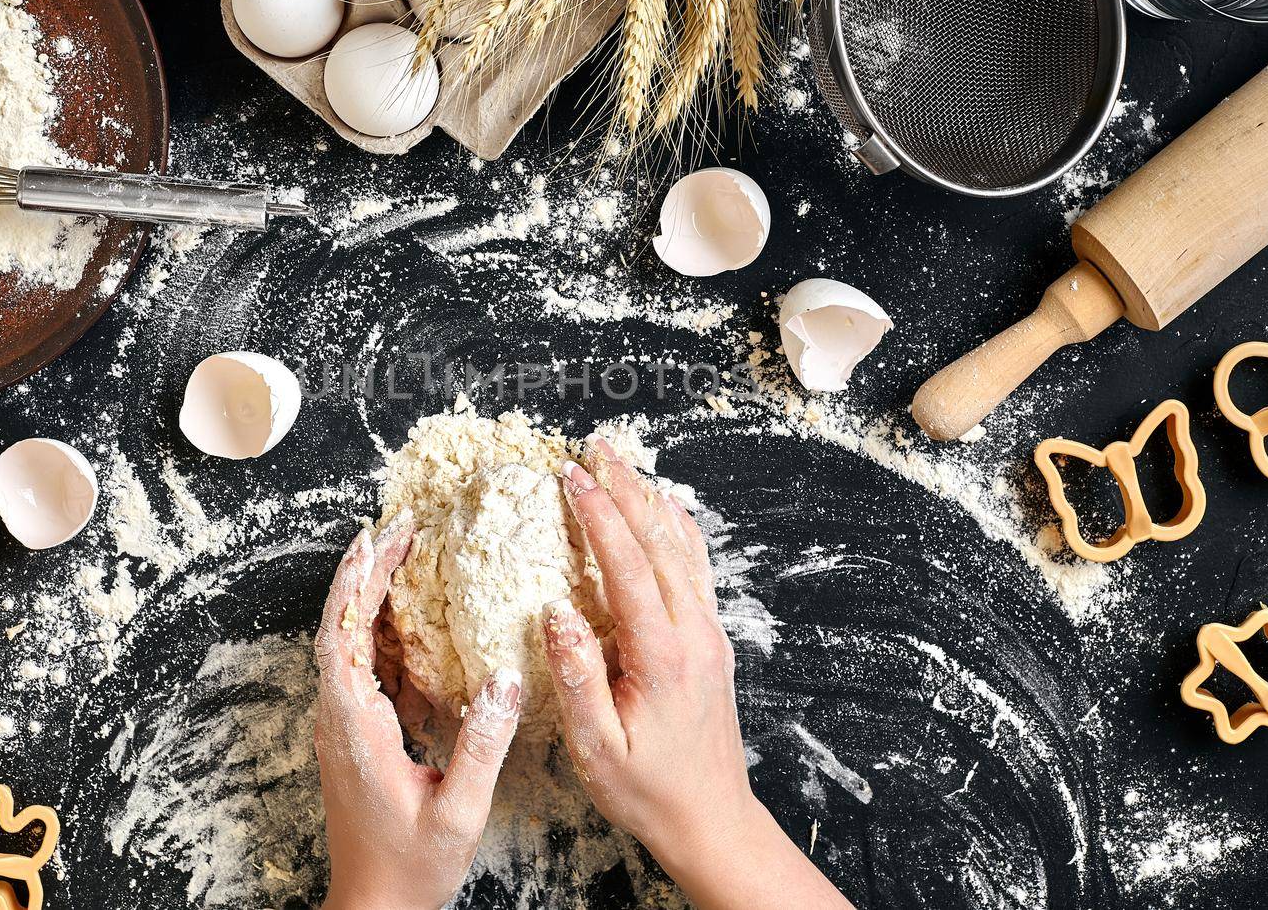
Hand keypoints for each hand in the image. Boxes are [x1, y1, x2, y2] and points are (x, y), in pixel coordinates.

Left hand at [315, 511, 521, 909]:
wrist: (374, 908)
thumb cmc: (410, 867)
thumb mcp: (459, 811)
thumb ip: (483, 745)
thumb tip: (507, 680)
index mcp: (355, 725)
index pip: (342, 635)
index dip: (356, 581)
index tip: (378, 537)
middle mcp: (339, 716)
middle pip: (342, 625)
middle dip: (367, 571)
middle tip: (402, 527)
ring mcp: (344, 724)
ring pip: (349, 642)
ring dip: (371, 594)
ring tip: (406, 552)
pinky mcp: (356, 733)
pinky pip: (363, 667)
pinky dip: (382, 629)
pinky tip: (411, 614)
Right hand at [546, 439, 851, 909]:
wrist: (713, 820)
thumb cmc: (649, 792)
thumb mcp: (597, 749)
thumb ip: (576, 679)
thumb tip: (554, 613)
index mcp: (663, 657)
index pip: (627, 568)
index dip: (598, 517)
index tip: (569, 476)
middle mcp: (694, 636)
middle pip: (660, 543)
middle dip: (625, 490)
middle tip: (594, 448)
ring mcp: (709, 636)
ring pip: (683, 550)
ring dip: (652, 502)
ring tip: (623, 464)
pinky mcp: (712, 643)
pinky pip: (696, 570)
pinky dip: (678, 531)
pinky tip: (666, 513)